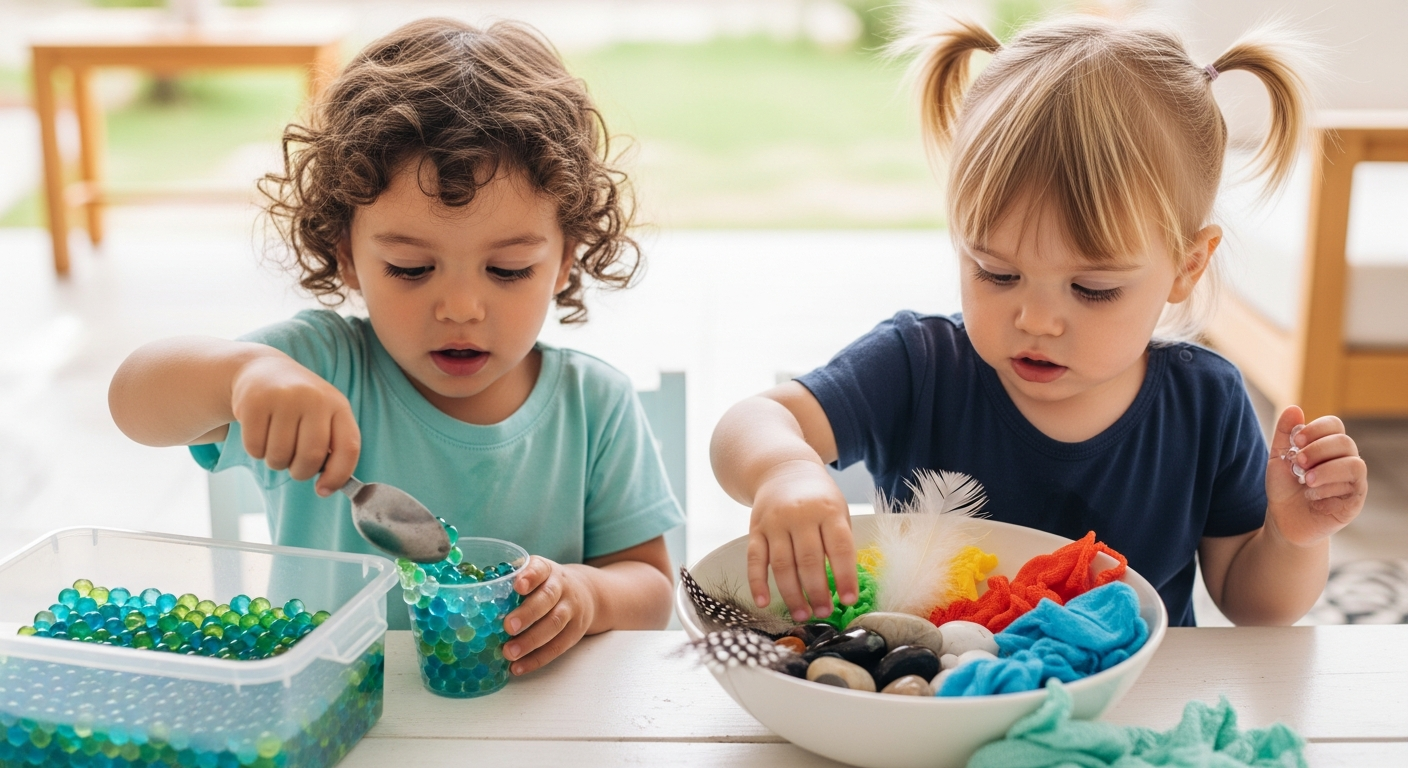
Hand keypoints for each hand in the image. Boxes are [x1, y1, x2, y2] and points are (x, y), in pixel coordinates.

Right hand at [229, 352, 358, 495]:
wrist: (264, 370)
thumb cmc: (300, 405)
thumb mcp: (324, 416)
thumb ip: (332, 448)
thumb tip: (326, 488)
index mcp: (338, 405)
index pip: (348, 448)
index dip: (338, 476)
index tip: (323, 490)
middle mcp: (314, 398)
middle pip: (311, 457)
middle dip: (300, 472)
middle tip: (293, 465)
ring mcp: (284, 398)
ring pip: (280, 456)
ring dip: (276, 462)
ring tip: (277, 443)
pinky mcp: (255, 401)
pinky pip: (255, 448)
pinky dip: (256, 451)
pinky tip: (260, 433)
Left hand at [503, 556, 596, 674]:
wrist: (587, 594)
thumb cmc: (546, 585)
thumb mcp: (535, 574)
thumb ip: (509, 579)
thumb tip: (471, 593)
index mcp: (547, 570)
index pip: (540, 569)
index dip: (530, 577)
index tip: (518, 585)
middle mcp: (562, 587)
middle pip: (548, 598)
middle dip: (528, 614)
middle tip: (508, 626)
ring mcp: (571, 610)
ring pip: (554, 624)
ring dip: (531, 641)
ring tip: (509, 653)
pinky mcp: (574, 632)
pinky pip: (557, 647)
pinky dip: (537, 659)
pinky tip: (519, 667)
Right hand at [748, 460, 855, 621]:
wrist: (783, 469)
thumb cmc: (817, 497)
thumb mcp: (837, 509)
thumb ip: (839, 541)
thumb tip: (845, 585)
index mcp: (828, 510)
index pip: (839, 547)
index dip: (845, 576)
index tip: (849, 601)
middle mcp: (800, 515)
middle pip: (809, 560)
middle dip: (818, 591)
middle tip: (823, 613)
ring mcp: (775, 522)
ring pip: (782, 564)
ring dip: (792, 594)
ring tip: (802, 614)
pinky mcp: (755, 529)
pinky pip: (755, 560)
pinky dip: (757, 583)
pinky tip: (764, 603)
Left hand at [1265, 406, 1366, 546]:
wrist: (1284, 520)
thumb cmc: (1285, 487)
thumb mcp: (1279, 458)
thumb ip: (1285, 434)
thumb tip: (1294, 408)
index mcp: (1328, 446)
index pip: (1334, 425)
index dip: (1316, 429)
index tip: (1295, 441)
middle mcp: (1345, 459)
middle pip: (1344, 442)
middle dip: (1318, 450)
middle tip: (1298, 463)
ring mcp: (1353, 480)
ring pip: (1354, 463)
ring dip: (1326, 470)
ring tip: (1305, 481)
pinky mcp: (1355, 500)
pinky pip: (1353, 486)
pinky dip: (1329, 488)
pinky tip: (1312, 496)